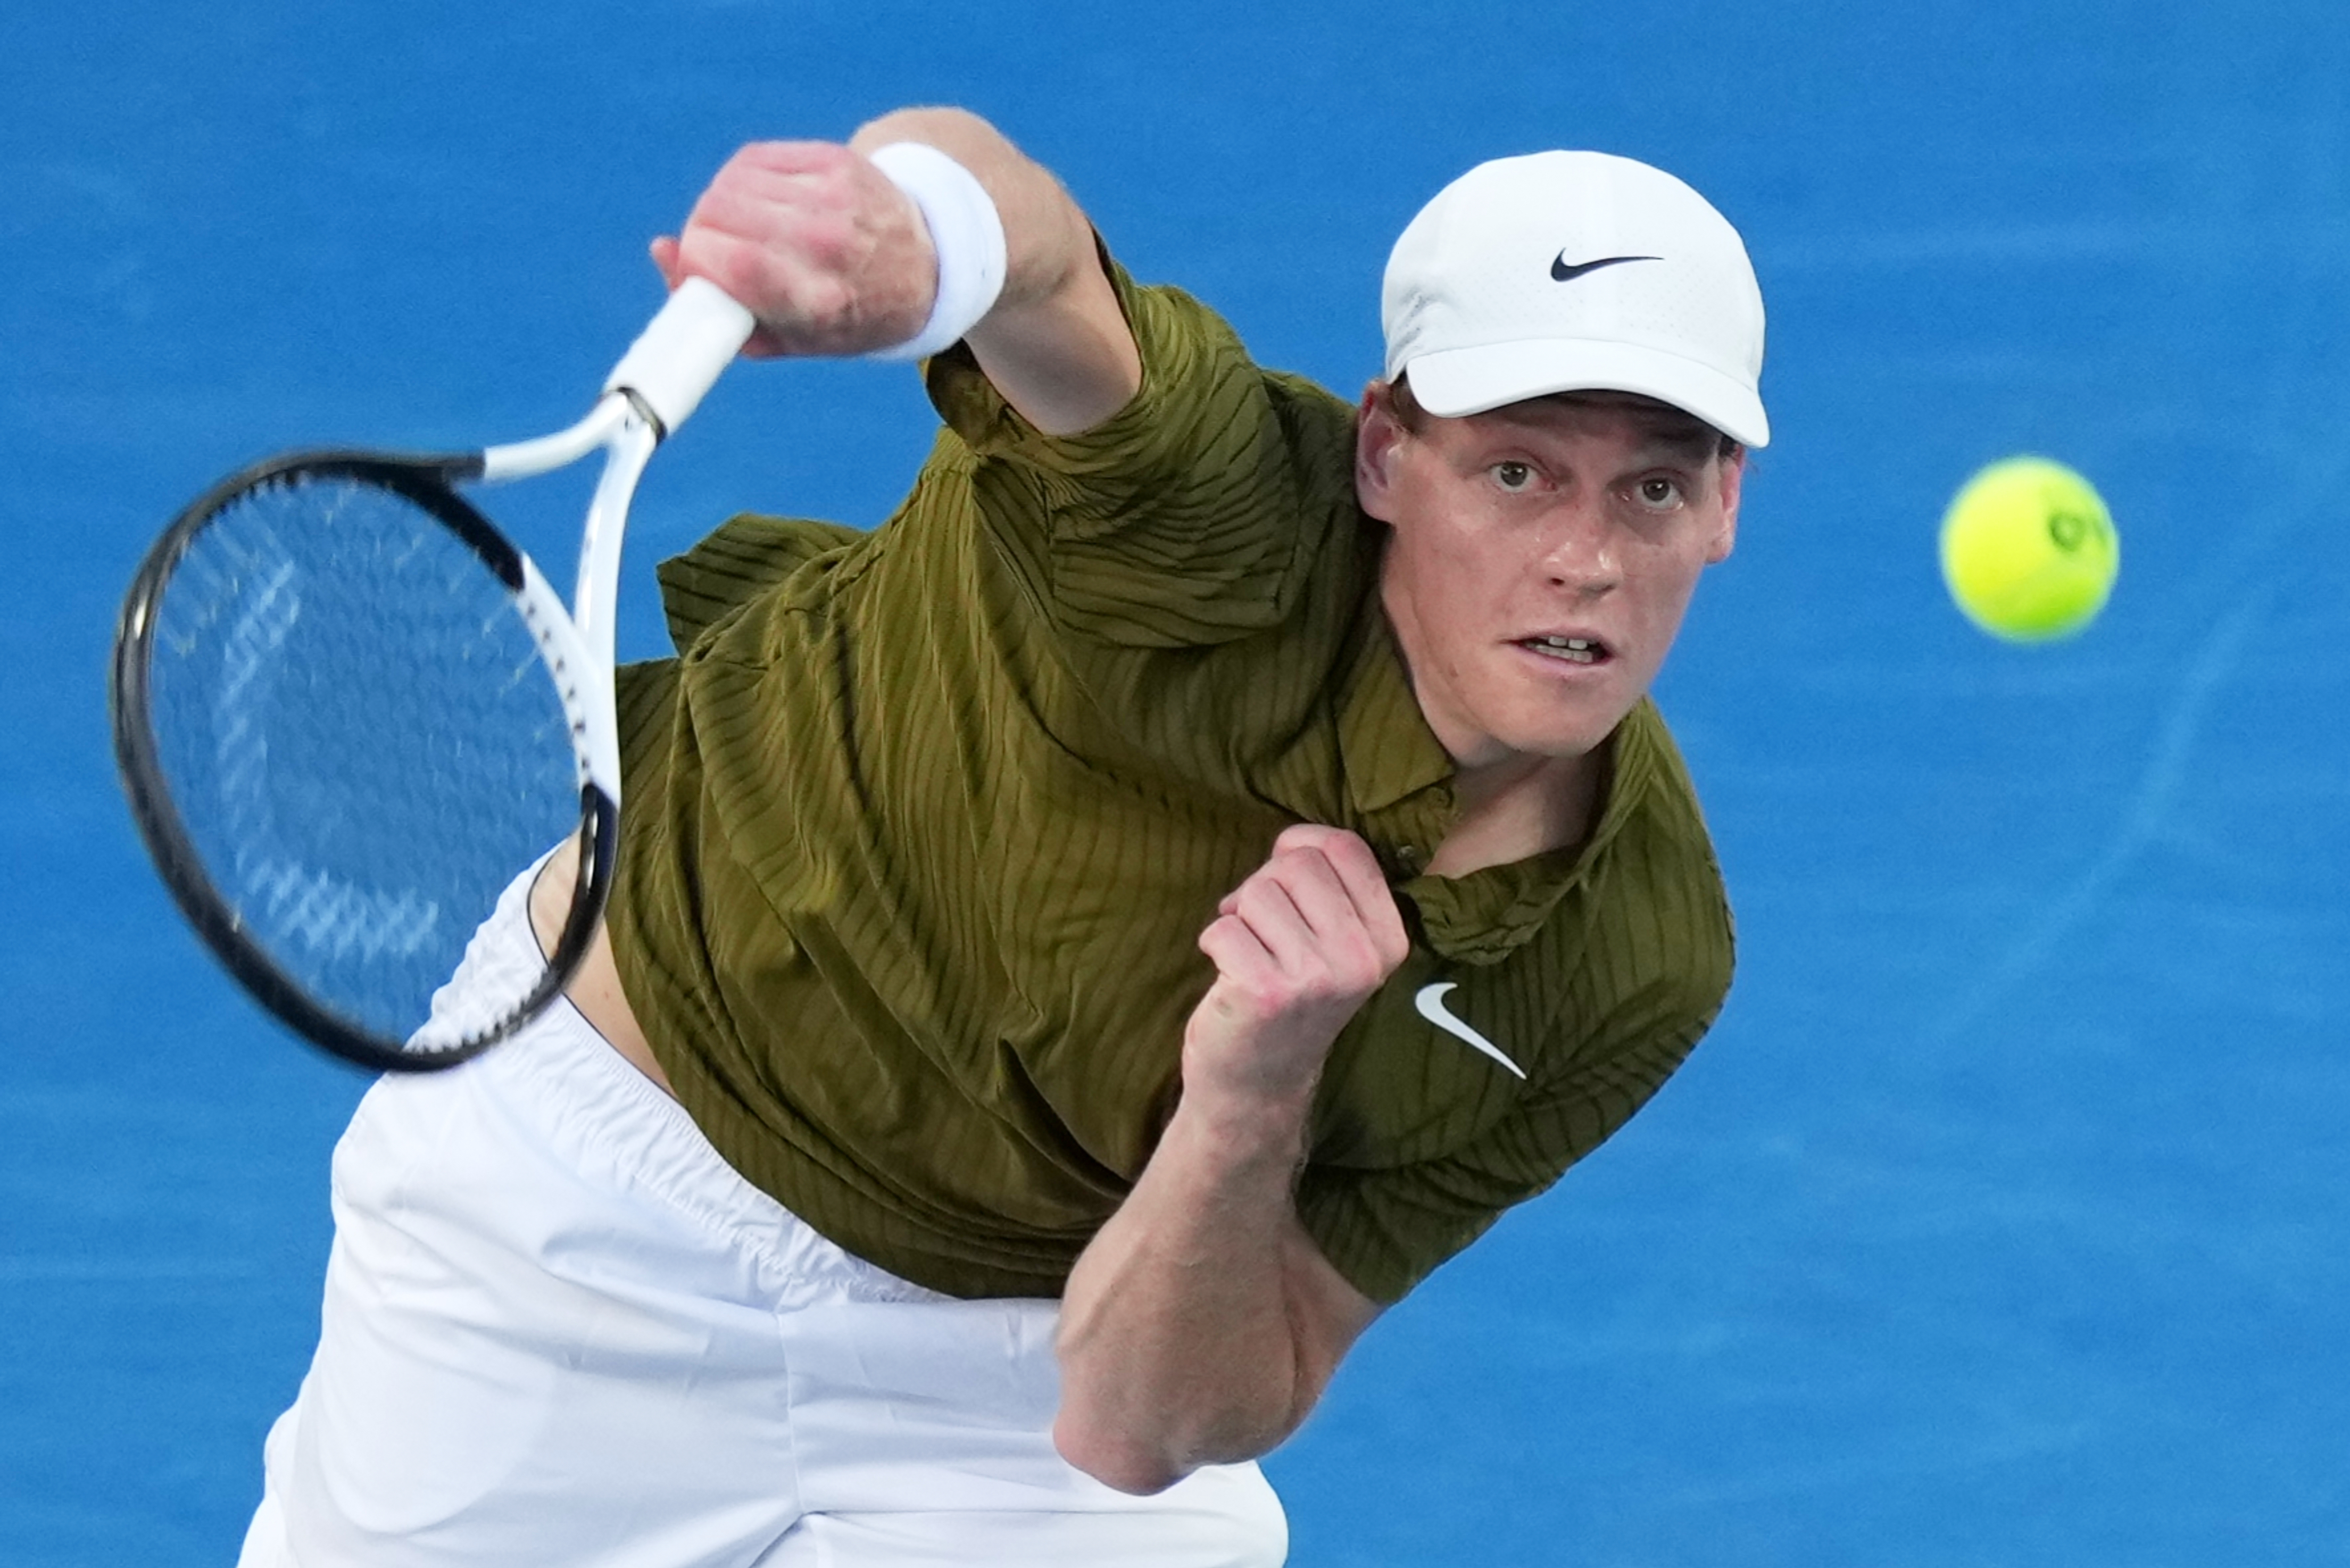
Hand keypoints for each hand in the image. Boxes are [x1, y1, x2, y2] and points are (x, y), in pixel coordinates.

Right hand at [649, 141, 935, 357]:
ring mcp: (833, 195)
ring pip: (728, 182)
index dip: (695, 263)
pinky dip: (742, 181)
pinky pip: (752, 159)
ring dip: (718, 206)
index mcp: (821, 300)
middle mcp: (829, 244)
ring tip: (741, 231)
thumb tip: (662, 251)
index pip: (729, 261)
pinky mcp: (832, 159)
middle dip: (700, 234)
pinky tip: (759, 202)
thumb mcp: (790, 339)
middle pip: (717, 213)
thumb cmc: (847, 314)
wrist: (926, 267)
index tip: (699, 274)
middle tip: (717, 254)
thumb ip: (719, 312)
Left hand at [1186, 826, 1409, 1109]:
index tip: (1285, 880)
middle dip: (1264, 886)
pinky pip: (1223, 927)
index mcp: (1387, 938)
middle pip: (1296, 864)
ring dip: (1238, 919)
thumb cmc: (1291, 996)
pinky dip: (1214, 944)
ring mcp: (1316, 977)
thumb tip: (1289, 843)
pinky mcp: (1267, 990)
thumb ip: (1329, 888)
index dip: (1301, 847)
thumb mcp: (1336, 944)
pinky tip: (1230, 977)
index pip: (1345, 847)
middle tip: (1263, 931)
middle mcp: (1361, 958)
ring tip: (1250, 956)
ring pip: (1256, 893)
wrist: (1260, 1081)